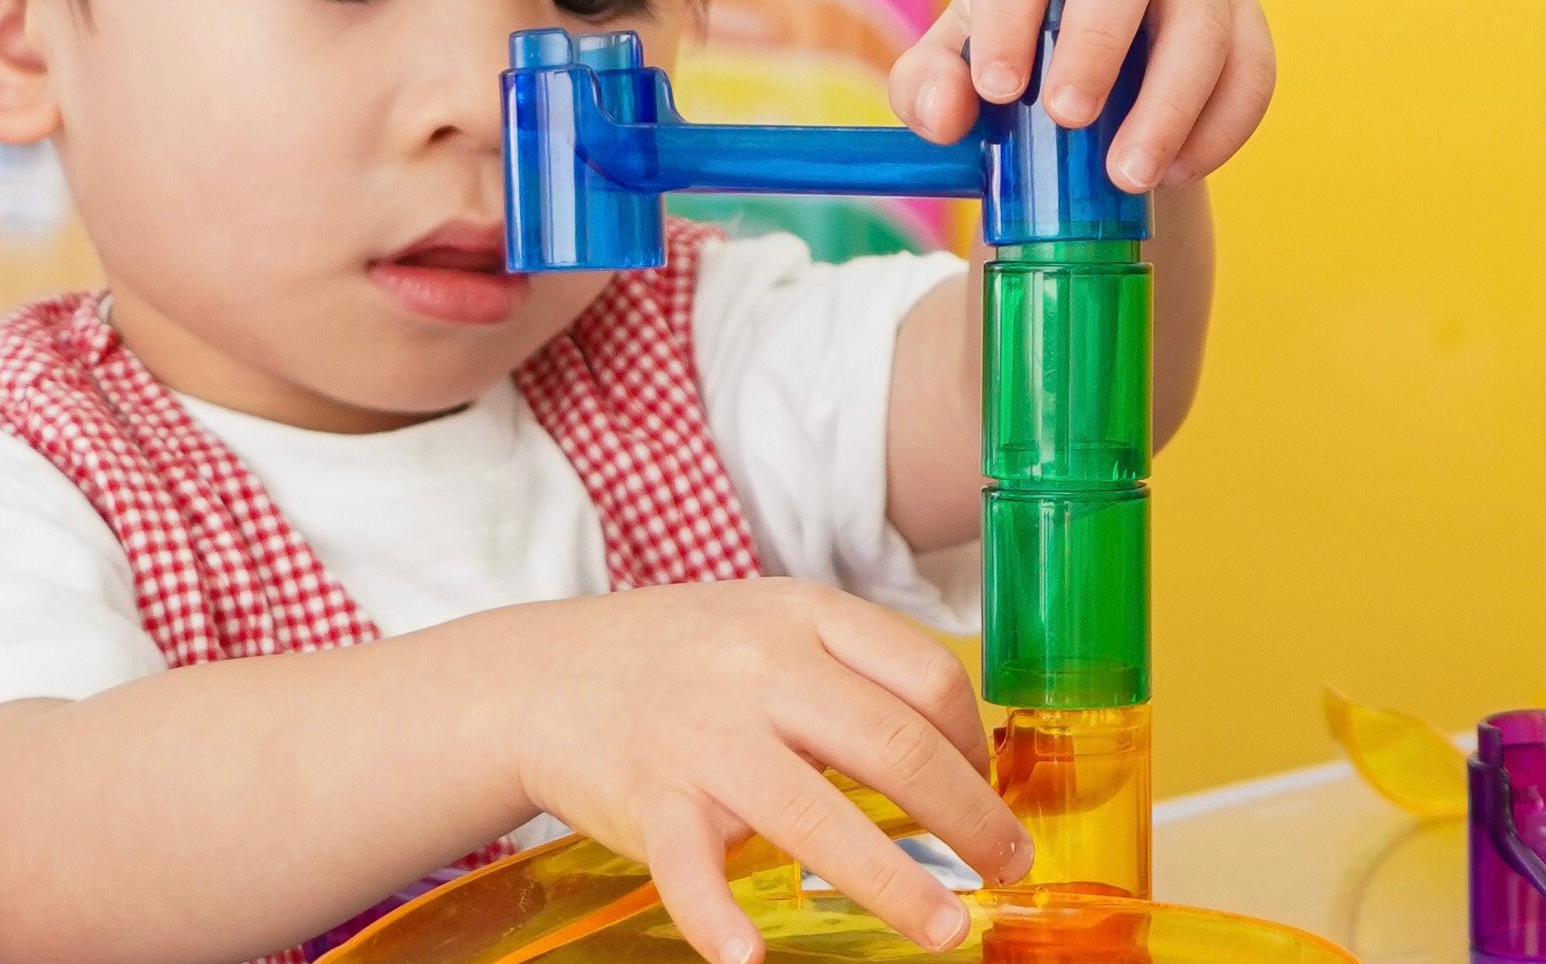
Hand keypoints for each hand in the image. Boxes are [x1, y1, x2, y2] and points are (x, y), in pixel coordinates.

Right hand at [504, 580, 1031, 962]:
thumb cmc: (674, 657)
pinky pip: (692, 866)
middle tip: (1007, 865)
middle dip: (969, 818)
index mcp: (801, 615)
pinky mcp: (650, 798)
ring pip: (815, 814)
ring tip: (945, 930)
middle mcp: (759, 669)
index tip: (989, 787)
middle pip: (895, 745)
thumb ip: (847, 667)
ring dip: (893, 884)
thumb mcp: (766, 623)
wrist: (539, 675)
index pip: (926, 674)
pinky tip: (747, 957)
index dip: (976, 741)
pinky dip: (718, 918)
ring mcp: (703, 735)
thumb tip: (957, 748)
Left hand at [889, 0, 1274, 191]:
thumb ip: (925, 89)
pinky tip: (1176, 172)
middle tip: (1068, 118)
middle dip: (1099, 35)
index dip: (1008, 5)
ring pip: (1204, 13)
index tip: (998, 88)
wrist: (1087, 90)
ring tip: (1127, 176)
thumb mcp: (949, 76)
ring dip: (1171, 101)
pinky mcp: (1239, 17)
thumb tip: (946, 110)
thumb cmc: (1007, 62)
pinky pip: (1253, 61)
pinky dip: (1223, 123)